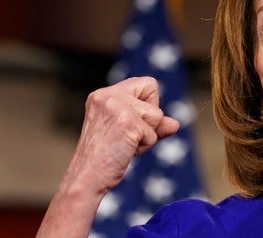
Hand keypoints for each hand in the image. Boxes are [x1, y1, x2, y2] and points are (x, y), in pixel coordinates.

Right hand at [36, 76, 179, 237]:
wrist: (87, 178)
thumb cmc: (105, 157)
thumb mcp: (129, 133)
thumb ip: (152, 124)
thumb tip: (175, 124)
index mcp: (103, 95)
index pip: (145, 83)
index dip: (148, 103)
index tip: (132, 122)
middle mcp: (107, 95)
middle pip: (152, 87)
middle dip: (150, 116)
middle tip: (128, 134)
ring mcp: (117, 107)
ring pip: (157, 115)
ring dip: (147, 135)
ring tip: (125, 144)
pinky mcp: (128, 122)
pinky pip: (153, 134)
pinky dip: (145, 146)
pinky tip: (125, 151)